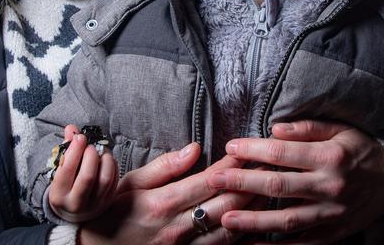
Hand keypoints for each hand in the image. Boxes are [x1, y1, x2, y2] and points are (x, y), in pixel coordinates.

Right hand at [47, 125, 117, 222]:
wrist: (74, 211)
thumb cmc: (66, 185)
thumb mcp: (60, 171)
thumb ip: (66, 149)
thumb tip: (72, 128)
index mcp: (59, 195)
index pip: (68, 170)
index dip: (75, 150)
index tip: (80, 137)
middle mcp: (76, 203)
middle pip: (88, 176)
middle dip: (91, 155)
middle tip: (90, 146)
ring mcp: (94, 205)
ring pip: (105, 179)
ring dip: (105, 160)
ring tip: (100, 152)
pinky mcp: (108, 202)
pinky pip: (114, 181)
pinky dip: (112, 166)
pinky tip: (107, 159)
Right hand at [81, 143, 255, 244]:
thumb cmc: (112, 211)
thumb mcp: (130, 183)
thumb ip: (164, 166)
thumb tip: (195, 148)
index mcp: (163, 203)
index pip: (209, 180)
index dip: (233, 164)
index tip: (249, 149)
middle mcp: (177, 227)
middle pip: (226, 205)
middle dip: (251, 184)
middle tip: (271, 166)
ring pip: (229, 230)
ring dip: (252, 210)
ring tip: (270, 190)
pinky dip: (242, 239)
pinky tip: (257, 225)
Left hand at [212, 121, 383, 242]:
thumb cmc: (362, 151)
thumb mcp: (341, 130)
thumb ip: (308, 128)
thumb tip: (273, 128)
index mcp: (331, 157)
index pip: (283, 152)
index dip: (254, 150)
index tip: (230, 147)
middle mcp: (330, 186)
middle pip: (278, 186)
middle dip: (243, 182)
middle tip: (215, 180)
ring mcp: (332, 214)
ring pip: (287, 220)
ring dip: (254, 221)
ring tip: (226, 219)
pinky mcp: (333, 233)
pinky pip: (302, 243)